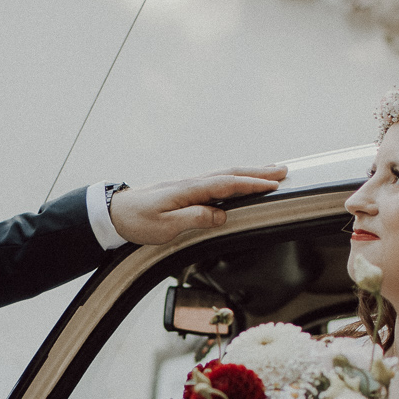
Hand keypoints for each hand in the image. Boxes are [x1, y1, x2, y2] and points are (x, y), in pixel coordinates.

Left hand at [109, 166, 287, 245]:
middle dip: (258, 172)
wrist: (114, 211)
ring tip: (271, 171)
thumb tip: (221, 215)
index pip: (226, 184)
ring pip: (225, 174)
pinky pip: (217, 179)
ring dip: (249, 172)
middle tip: (283, 171)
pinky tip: (241, 179)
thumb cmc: (137, 220)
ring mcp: (189, 184)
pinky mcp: (186, 189)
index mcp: (188, 190)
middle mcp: (191, 182)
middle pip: (231, 173)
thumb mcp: (164, 226)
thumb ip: (194, 218)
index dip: (251, 184)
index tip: (273, 185)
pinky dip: (235, 176)